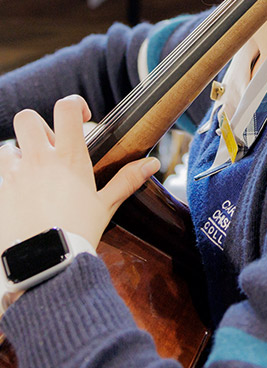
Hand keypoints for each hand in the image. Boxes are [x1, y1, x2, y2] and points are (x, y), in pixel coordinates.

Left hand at [0, 95, 159, 254]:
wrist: (46, 262)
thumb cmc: (78, 232)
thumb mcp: (106, 205)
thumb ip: (127, 180)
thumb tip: (151, 164)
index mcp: (69, 157)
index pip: (65, 108)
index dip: (74, 105)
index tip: (81, 118)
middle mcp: (39, 159)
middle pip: (28, 119)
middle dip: (38, 126)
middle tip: (51, 146)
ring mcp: (15, 175)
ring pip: (8, 146)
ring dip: (19, 154)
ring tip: (32, 172)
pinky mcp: (0, 192)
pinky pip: (0, 175)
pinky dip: (9, 180)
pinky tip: (22, 197)